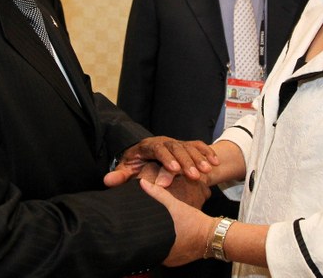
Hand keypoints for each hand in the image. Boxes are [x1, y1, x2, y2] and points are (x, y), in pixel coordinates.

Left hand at [104, 137, 218, 186]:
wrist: (146, 153)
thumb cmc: (137, 163)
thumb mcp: (128, 168)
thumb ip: (120, 175)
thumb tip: (107, 180)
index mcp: (149, 145)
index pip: (158, 149)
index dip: (167, 159)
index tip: (175, 171)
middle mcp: (165, 141)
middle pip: (177, 148)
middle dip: (187, 162)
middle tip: (195, 175)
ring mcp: (177, 142)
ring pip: (189, 147)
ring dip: (199, 158)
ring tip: (208, 171)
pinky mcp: (187, 145)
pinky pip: (199, 145)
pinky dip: (207, 152)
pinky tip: (215, 162)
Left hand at [139, 178, 213, 266]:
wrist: (213, 236)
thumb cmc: (193, 221)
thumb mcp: (175, 205)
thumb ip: (158, 194)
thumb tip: (143, 183)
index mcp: (157, 246)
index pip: (140, 241)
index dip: (139, 231)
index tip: (141, 223)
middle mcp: (162, 258)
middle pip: (148, 246)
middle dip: (149, 234)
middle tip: (151, 224)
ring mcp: (170, 261)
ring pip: (158, 250)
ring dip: (158, 240)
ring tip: (160, 229)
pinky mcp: (177, 261)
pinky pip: (167, 254)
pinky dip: (167, 246)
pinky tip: (171, 236)